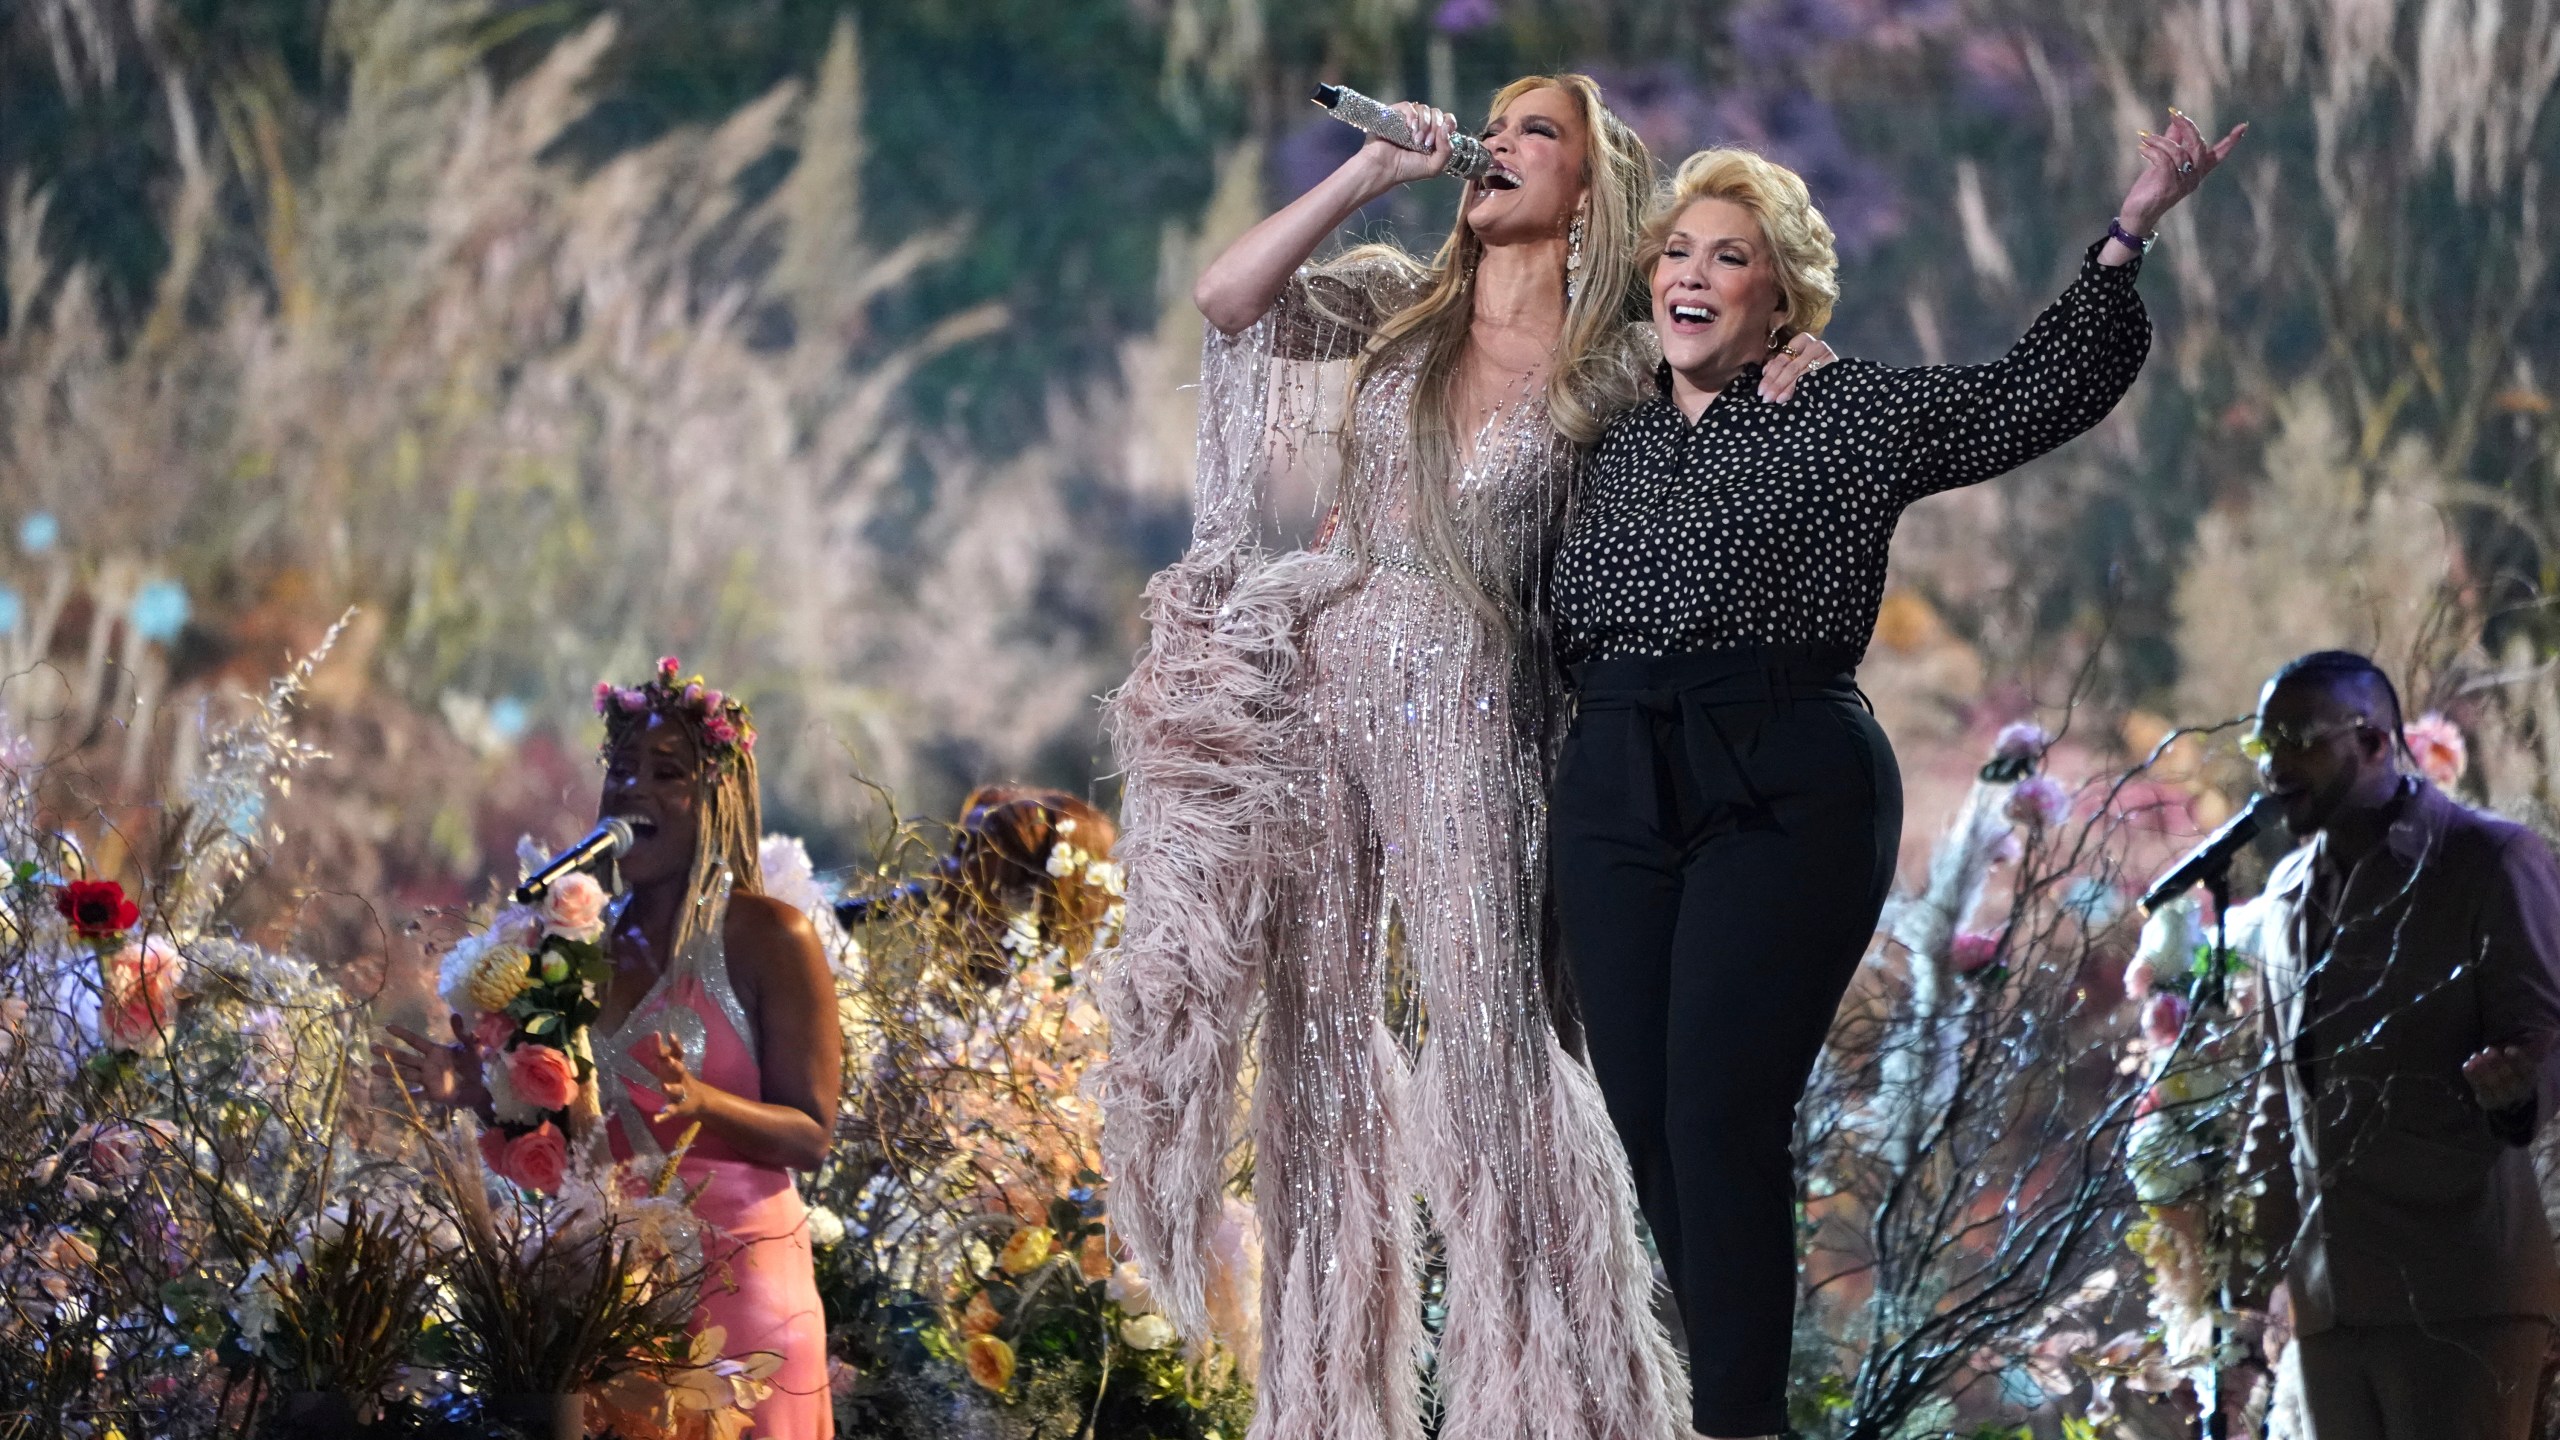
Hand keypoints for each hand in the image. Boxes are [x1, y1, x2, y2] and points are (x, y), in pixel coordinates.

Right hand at [375, 1015, 488, 1113]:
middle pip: (405, 1057)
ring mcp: (427, 1079)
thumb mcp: (471, 1049)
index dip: (403, 1034)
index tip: (388, 1027)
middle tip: (372, 1048)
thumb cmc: (473, 1067)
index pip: (416, 1041)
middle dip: (389, 1053)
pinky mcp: (432, 1094)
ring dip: (390, 1072)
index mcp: (435, 1052)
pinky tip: (395, 1094)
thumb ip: (462, 1034)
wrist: (478, 1088)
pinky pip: (418, 1094)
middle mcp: (427, 1064)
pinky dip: (408, 1094)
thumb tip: (456, 1014)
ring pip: (406, 1074)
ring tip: (373, 1068)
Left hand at [636, 1030, 709, 1120]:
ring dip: (671, 1089)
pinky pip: (671, 1111)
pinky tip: (656, 1120)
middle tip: (669, 1060)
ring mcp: (682, 1093)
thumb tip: (654, 1036)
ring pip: (677, 1091)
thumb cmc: (680, 1079)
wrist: (700, 1101)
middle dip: (674, 1065)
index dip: (674, 1045)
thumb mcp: (672, 1065)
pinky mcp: (679, 1108)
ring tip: (664, 1087)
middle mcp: (682, 1078)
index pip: (677, 1054)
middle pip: (679, 1070)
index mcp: (679, 1067)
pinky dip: (663, 1116)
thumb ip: (663, 1052)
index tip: (670, 1034)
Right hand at [1360, 102, 1459, 190]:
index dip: (1449, 124)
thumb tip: (1445, 128)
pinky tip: (1409, 128)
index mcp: (1433, 136)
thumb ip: (1446, 151)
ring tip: (1415, 140)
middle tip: (1426, 143)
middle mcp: (1423, 125)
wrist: (1384, 168)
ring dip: (1424, 124)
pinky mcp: (1396, 114)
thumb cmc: (1407, 169)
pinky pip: (1409, 106)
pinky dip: (1412, 115)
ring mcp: (1409, 118)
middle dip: (1435, 127)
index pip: (1448, 120)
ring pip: (1424, 108)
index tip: (1442, 135)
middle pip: (1437, 113)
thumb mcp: (1433, 167)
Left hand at [1759, 332, 1837, 402]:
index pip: (1782, 359)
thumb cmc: (1815, 366)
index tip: (1761, 390)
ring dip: (1786, 388)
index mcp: (1802, 340)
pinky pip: (1813, 378)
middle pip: (1790, 366)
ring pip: (1800, 374)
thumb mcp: (1797, 362)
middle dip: (1776, 384)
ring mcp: (1826, 355)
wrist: (1842, 373)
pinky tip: (1792, 397)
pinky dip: (1800, 388)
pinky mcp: (1833, 366)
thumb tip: (1765, 372)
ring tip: (1776, 400)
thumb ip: (1782, 364)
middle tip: (1766, 398)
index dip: (1770, 375)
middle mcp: (1815, 345)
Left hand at [2119, 107, 2245, 235]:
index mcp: (2197, 171)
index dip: (2231, 141)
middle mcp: (2194, 177)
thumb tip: (2177, 122)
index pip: (2219, 155)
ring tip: (2146, 137)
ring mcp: (2183, 183)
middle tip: (2174, 114)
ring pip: (2178, 151)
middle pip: (2199, 146)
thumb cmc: (2151, 188)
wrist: (2137, 214)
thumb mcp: (2163, 162)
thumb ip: (2173, 142)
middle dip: (2188, 126)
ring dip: (2160, 140)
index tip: (2244, 126)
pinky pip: (2164, 160)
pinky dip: (2153, 150)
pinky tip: (2142, 148)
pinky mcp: (2168, 186)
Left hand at [2464, 1043, 2538, 1111]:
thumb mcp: (2518, 1064)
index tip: (2508, 1049)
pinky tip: (2467, 1065)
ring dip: (2483, 1069)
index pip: (2528, 1070)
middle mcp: (2520, 1091)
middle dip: (2498, 1063)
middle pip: (2510, 1078)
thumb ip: (2517, 1053)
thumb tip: (2527, 1038)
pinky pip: (2480, 1090)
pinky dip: (2473, 1077)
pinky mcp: (2489, 1102)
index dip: (2519, 1060)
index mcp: (2530, 1079)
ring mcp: (2504, 1099)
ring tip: (2475, 1055)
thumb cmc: (2511, 1073)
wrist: (2506, 1100)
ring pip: (2494, 1085)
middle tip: (2488, 1049)